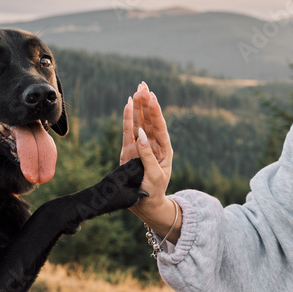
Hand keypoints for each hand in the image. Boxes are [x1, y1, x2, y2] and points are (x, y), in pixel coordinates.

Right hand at [120, 82, 179, 242]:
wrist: (145, 205)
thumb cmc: (153, 191)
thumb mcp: (154, 175)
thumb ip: (147, 155)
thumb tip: (140, 135)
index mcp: (164, 150)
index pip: (160, 127)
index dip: (155, 111)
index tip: (152, 96)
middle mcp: (153, 145)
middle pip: (150, 120)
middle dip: (147, 103)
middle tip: (143, 85)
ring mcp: (141, 147)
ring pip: (139, 123)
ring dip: (139, 107)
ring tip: (138, 90)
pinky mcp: (129, 152)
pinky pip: (128, 132)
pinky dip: (128, 119)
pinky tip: (128, 106)